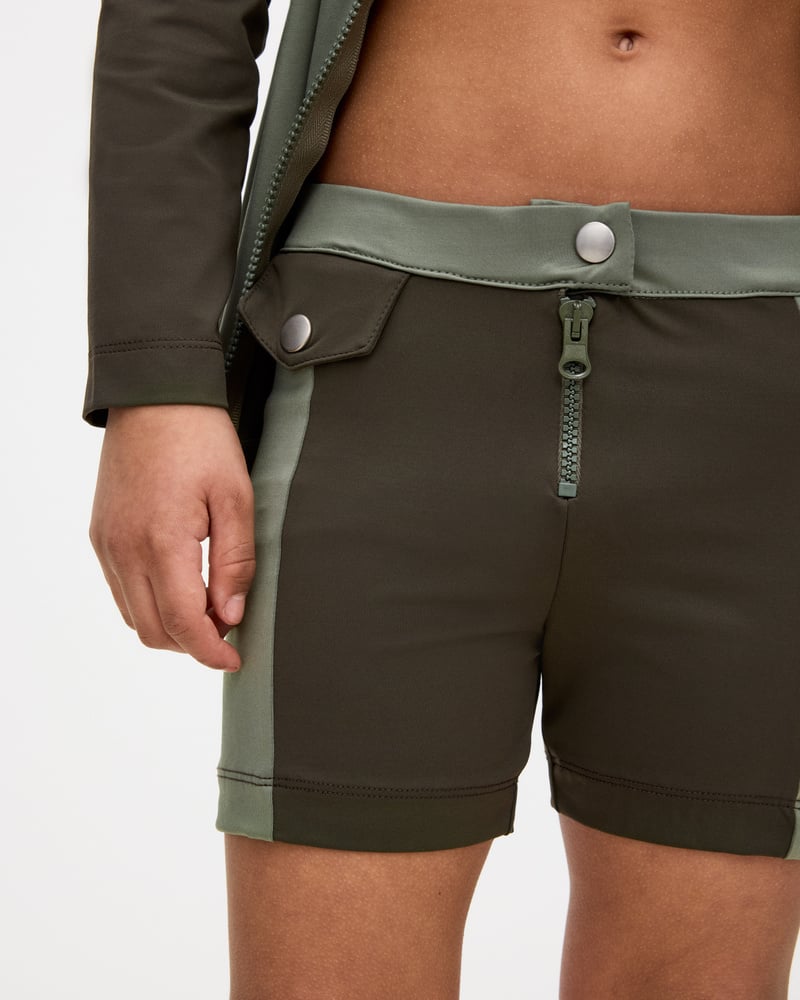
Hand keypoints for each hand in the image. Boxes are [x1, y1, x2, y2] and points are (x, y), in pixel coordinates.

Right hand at [89, 404, 255, 670]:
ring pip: (134, 616)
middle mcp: (124, 550)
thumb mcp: (236, 497)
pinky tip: (180, 587)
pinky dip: (149, 604)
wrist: (154, 396)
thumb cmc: (200, 440)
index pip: (184, 624)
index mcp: (161, 542)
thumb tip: (230, 616)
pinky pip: (120, 591)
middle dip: (193, 644)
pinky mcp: (100, 536)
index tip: (234, 660)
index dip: (211, 652)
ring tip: (208, 609)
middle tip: (228, 630)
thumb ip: (235, 563)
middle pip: (155, 631)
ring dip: (170, 627)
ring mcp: (107, 544)